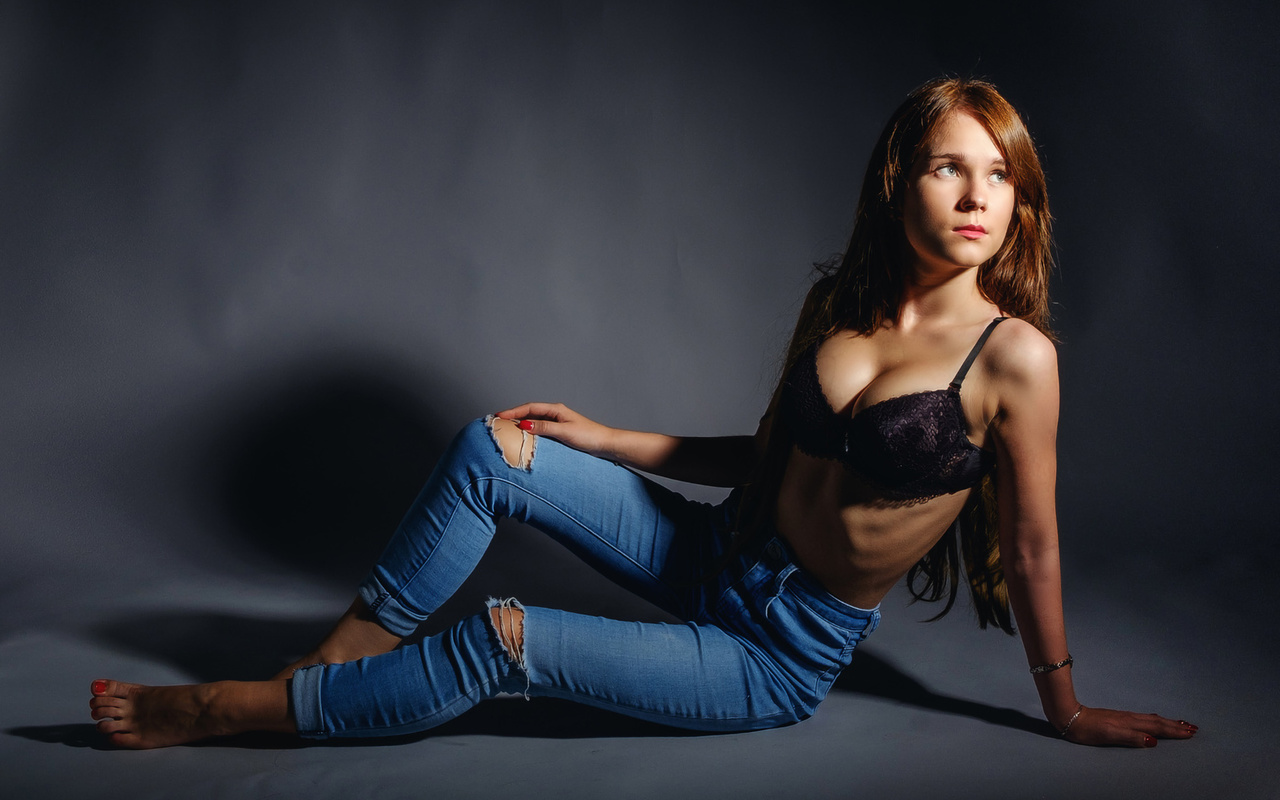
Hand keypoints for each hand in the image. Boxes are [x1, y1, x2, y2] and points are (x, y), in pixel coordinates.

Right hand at [494, 402, 614, 456]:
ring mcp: (557, 422)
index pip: (530, 407)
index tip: (499, 416)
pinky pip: (540, 428)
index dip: (514, 411)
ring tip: (507, 428)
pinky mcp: (559, 431)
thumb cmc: (588, 436)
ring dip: (521, 423)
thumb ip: (544, 428)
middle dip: (514, 415)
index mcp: (556, 409)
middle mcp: (555, 413)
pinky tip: (524, 437)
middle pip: (530, 412)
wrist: (604, 444)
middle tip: (498, 421)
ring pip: (534, 420)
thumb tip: (524, 424)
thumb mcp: (564, 431)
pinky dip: (529, 431)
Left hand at [1060, 706, 1197, 746]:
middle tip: (1193, 728)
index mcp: (1131, 723)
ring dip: (1168, 722)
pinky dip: (1155, 721)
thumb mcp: (1109, 735)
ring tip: (1180, 724)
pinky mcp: (1119, 718)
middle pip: (1158, 722)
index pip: (1157, 727)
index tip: (1191, 732)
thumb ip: (1131, 737)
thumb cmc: (1088, 729)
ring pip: (1151, 719)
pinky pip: (1143, 719)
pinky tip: (1154, 722)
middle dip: (1176, 726)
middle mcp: (1130, 718)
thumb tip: (1154, 741)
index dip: (1174, 731)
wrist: (1070, 717)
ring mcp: (1125, 717)